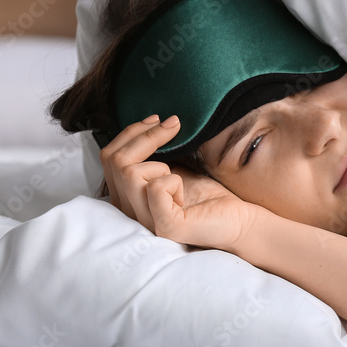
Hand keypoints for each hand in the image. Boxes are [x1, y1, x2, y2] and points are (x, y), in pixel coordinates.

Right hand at [98, 114, 261, 250]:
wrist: (237, 221)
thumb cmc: (207, 196)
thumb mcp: (174, 168)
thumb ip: (156, 155)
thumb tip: (152, 122)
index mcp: (128, 197)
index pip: (109, 158)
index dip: (130, 132)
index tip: (156, 119)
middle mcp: (129, 212)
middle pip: (114, 161)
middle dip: (144, 135)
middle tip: (173, 125)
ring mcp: (145, 222)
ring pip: (128, 173)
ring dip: (157, 161)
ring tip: (176, 172)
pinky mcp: (166, 227)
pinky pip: (155, 189)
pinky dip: (172, 181)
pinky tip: (183, 193)